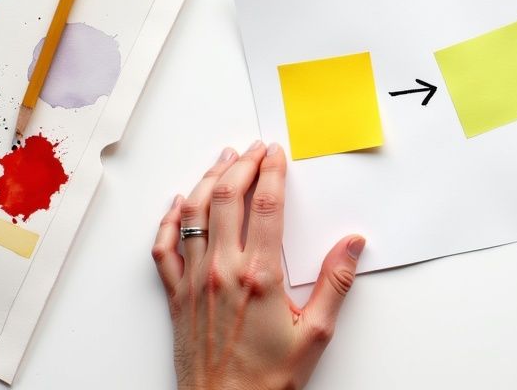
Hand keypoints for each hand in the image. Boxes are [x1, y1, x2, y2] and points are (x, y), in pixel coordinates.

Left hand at [151, 141, 364, 389]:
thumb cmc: (268, 379)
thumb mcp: (316, 333)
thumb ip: (335, 283)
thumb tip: (352, 245)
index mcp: (259, 276)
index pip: (266, 205)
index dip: (272, 172)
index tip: (276, 154)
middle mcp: (222, 270)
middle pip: (225, 198)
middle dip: (241, 165)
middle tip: (254, 150)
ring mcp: (194, 281)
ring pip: (193, 214)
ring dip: (207, 181)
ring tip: (222, 162)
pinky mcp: (176, 296)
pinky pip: (164, 248)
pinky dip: (169, 220)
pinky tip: (178, 206)